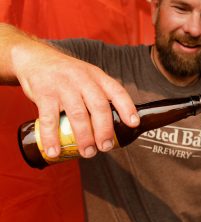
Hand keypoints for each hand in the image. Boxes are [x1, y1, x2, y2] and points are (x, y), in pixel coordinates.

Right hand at [13, 41, 138, 157]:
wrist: (35, 58)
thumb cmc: (68, 75)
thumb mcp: (89, 77)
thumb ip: (101, 96)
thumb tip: (117, 126)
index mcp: (97, 77)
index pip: (117, 91)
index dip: (127, 107)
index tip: (134, 123)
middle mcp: (83, 80)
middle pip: (99, 107)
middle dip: (105, 130)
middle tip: (106, 147)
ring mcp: (63, 86)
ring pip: (78, 115)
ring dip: (84, 137)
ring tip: (88, 153)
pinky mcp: (44, 94)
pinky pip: (49, 119)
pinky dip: (52, 138)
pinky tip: (54, 151)